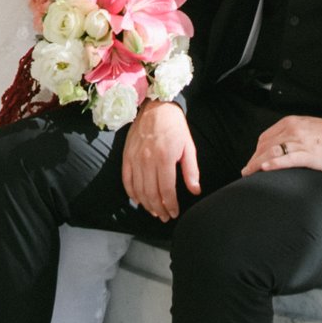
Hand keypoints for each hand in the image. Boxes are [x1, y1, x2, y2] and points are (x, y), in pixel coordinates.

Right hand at [122, 100, 199, 220]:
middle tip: (165, 217)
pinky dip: (132, 193)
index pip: (166, 190)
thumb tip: (195, 190)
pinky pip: (126, 180)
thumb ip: (191, 170)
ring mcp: (135, 158)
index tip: (174, 213)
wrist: (155, 106)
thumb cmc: (174, 126)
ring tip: (154, 211)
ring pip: (138, 190)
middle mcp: (147, 160)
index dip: (171, 205)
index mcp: (165, 158)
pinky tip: (139, 200)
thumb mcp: (188, 146)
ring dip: (146, 205)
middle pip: (151, 194)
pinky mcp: (126, 156)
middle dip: (159, 209)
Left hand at [244, 113, 321, 176]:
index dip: (256, 151)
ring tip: (249, 174)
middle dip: (253, 160)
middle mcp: (293, 130)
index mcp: (290, 122)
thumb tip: (276, 147)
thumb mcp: (306, 128)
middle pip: (265, 146)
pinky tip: (265, 169)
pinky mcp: (310, 154)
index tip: (252, 162)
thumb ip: (291, 134)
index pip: (265, 138)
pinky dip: (274, 163)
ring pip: (272, 152)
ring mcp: (301, 142)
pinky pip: (288, 158)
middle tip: (246, 172)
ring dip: (257, 164)